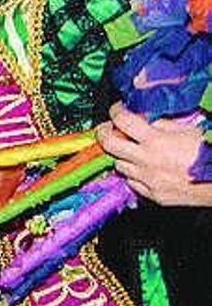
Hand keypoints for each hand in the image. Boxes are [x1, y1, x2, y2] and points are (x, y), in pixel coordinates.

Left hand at [96, 103, 211, 206]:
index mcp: (156, 141)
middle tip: (107, 128)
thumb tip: (146, 120)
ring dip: (122, 156)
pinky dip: (134, 174)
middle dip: (104, 133)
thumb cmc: (211, 154)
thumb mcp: (189, 130)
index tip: (117, 109)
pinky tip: (143, 169)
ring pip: (119, 165)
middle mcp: (147, 161)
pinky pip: (133, 183)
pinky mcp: (154, 195)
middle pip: (109, 144)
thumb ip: (163, 124)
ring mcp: (149, 180)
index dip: (116, 111)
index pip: (123, 121)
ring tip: (130, 150)